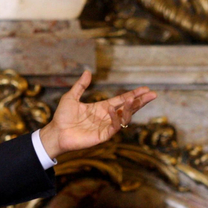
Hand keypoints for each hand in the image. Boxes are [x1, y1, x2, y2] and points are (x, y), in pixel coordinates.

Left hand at [37, 70, 156, 157]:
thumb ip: (81, 86)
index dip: (134, 94)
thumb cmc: (62, 117)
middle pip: (128, 108)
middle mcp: (107, 117)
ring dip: (129, 109)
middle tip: (152, 94)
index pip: (122, 100)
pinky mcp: (102, 136)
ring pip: (124, 118)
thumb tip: (87, 71)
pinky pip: (113, 127)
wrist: (55, 132)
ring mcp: (106, 127)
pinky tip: (113, 109)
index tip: (145, 89)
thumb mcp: (71, 97)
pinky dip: (115, 118)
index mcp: (102, 107)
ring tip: (132, 99)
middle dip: (140, 102)